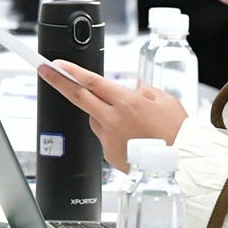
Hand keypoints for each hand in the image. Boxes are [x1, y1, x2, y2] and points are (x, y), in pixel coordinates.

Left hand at [35, 60, 187, 170]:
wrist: (183, 164)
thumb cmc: (178, 133)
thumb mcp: (166, 101)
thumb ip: (146, 91)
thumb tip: (135, 89)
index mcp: (126, 102)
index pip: (91, 82)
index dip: (70, 71)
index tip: (55, 63)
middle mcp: (112, 119)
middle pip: (78, 97)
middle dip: (58, 81)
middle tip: (44, 71)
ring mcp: (108, 138)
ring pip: (95, 118)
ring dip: (103, 114)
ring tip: (133, 124)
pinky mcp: (109, 154)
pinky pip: (105, 137)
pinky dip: (114, 134)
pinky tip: (134, 139)